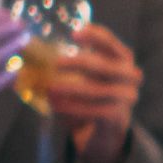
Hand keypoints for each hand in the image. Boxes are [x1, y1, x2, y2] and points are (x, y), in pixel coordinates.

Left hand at [29, 13, 139, 162]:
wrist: (107, 128)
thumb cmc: (93, 93)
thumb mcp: (88, 74)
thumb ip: (73, 60)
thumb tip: (31, 48)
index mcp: (123, 57)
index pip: (109, 42)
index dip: (94, 36)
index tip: (74, 34)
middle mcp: (130, 75)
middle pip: (102, 66)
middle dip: (78, 63)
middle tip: (56, 64)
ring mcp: (127, 97)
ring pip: (95, 90)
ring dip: (70, 89)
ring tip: (50, 89)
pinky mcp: (118, 116)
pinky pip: (93, 110)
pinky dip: (73, 108)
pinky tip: (56, 107)